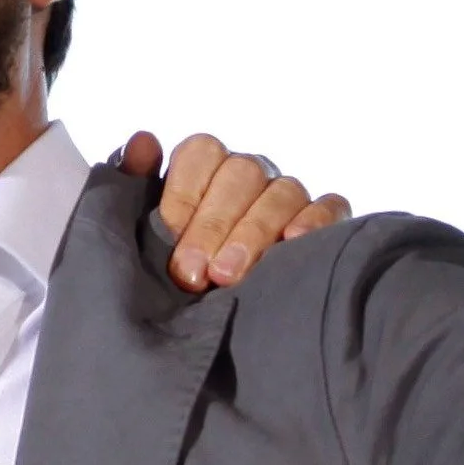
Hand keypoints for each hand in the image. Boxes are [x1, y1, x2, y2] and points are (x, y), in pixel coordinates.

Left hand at [127, 130, 350, 292]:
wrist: (210, 322)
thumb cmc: (177, 270)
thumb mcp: (143, 232)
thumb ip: (133, 187)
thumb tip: (142, 142)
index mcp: (207, 168)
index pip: (201, 152)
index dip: (184, 191)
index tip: (169, 235)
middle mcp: (250, 175)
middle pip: (241, 174)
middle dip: (214, 224)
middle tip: (194, 274)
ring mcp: (289, 195)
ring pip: (283, 192)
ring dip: (254, 233)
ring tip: (228, 276)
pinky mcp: (326, 219)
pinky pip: (329, 208)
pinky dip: (315, 223)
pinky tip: (293, 245)